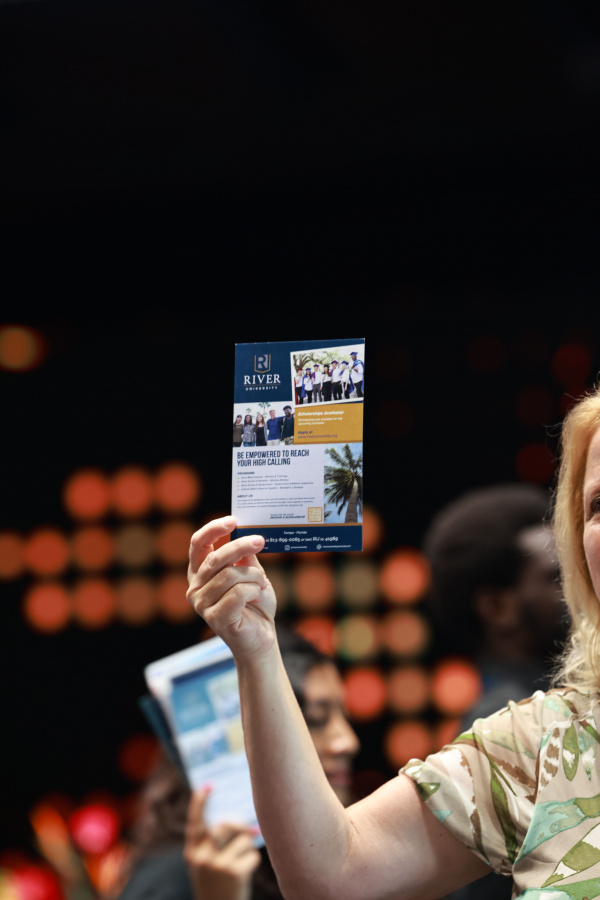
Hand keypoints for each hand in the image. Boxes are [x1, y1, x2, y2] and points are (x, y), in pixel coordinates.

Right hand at [184, 790, 260, 899]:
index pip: (195, 823)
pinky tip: (245, 873)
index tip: (208, 786)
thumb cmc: (216, 884)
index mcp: (192, 853)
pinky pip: (252, 855)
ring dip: (247, 849)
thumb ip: (218, 844)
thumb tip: (247, 826)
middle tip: (251, 829)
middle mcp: (202, 857)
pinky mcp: (234, 872)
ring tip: (242, 863)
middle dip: (240, 826)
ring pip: (243, 839)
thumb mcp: (207, 864)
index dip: (200, 803)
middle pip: (226, 825)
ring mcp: (218, 865)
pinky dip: (253, 862)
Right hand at [187, 517, 276, 664]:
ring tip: (261, 584)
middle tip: (260, 541)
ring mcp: (202, 605)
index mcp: (200, 573)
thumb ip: (245, 556)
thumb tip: (245, 532)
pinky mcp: (216, 618)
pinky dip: (253, 591)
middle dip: (240, 547)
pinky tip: (256, 596)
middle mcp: (195, 588)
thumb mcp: (252, 573)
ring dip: (254, 576)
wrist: (262, 637)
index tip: (232, 521)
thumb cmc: (255, 605)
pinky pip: (238, 593)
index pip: (197, 544)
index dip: (213, 529)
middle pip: (215, 558)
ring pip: (230, 575)